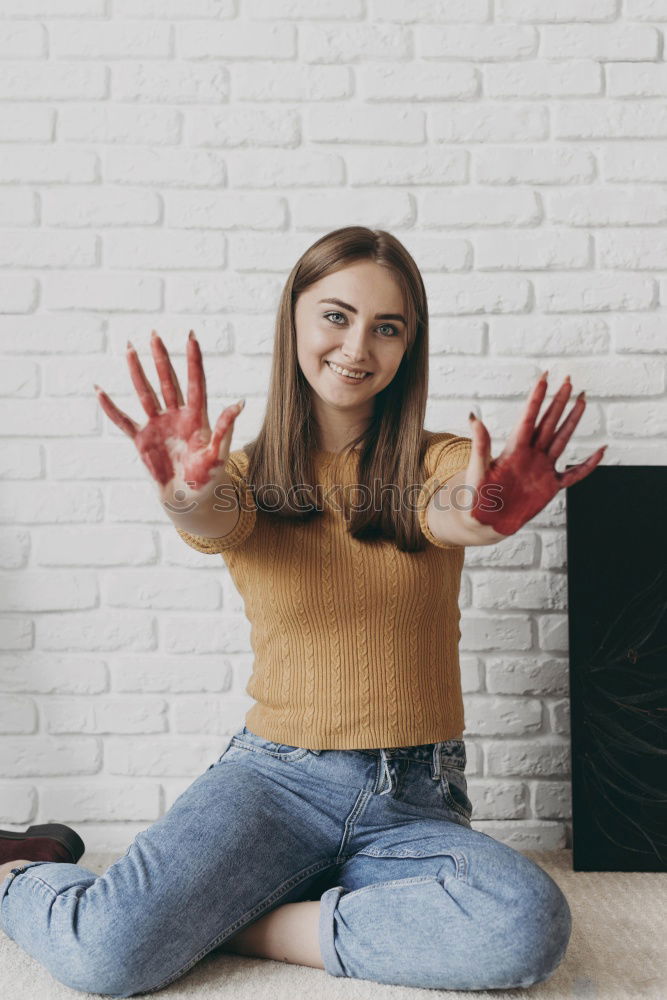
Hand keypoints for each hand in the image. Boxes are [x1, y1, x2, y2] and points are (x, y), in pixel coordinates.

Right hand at [94, 330, 244, 506]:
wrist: (189, 499)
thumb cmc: (208, 479)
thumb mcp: (218, 455)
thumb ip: (225, 429)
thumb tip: (240, 403)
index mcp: (197, 418)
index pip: (195, 384)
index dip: (193, 361)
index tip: (191, 337)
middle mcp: (177, 416)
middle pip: (168, 382)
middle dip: (161, 358)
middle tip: (154, 334)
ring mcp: (158, 426)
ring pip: (146, 393)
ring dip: (138, 371)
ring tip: (130, 349)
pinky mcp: (142, 440)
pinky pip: (124, 421)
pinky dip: (111, 408)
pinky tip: (100, 391)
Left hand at [462, 372, 606, 536]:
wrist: (485, 522)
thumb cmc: (475, 497)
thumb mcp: (476, 471)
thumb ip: (479, 446)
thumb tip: (473, 417)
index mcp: (513, 450)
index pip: (528, 418)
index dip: (537, 398)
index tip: (545, 377)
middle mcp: (530, 455)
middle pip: (548, 423)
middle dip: (559, 402)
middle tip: (570, 381)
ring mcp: (541, 469)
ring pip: (561, 440)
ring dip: (572, 421)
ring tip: (582, 400)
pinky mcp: (549, 486)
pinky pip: (573, 474)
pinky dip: (588, 464)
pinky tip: (600, 451)